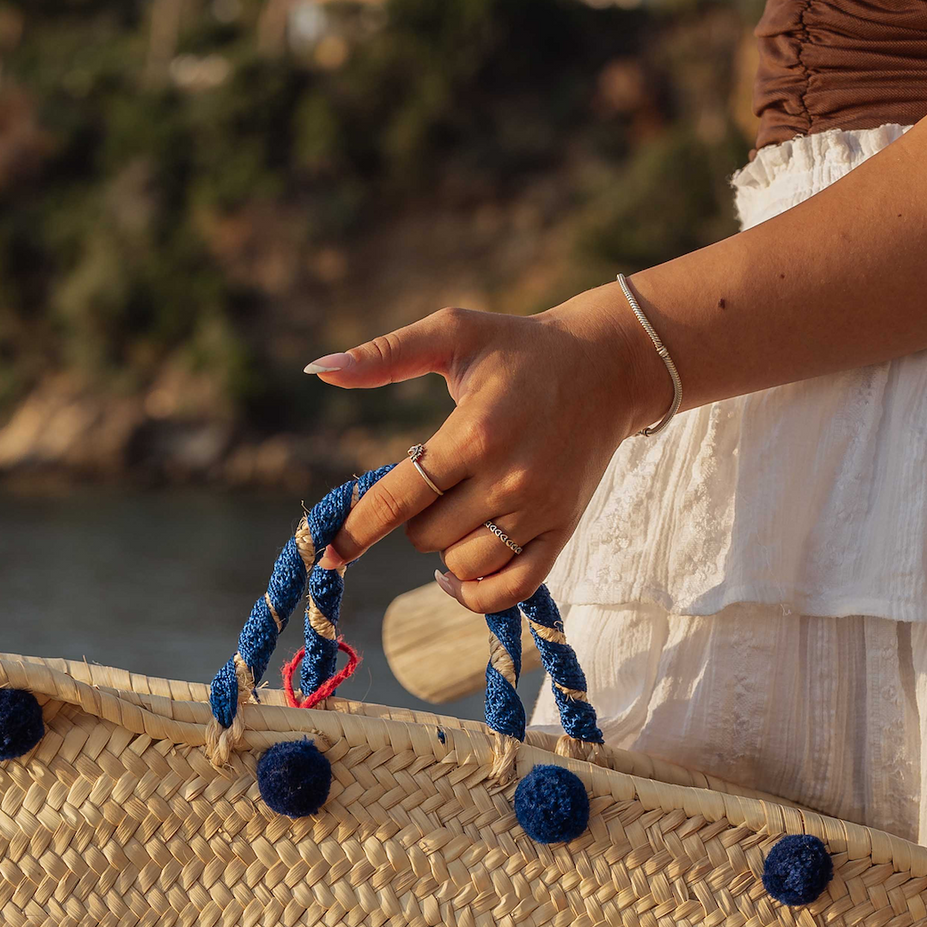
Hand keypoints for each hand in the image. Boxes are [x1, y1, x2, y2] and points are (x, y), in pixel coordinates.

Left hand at [303, 282, 671, 608]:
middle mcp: (508, 478)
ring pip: (463, 566)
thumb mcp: (454, 332)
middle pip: (427, 537)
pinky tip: (457, 577)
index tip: (329, 553)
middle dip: (414, 519)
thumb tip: (317, 368)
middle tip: (434, 484)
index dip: (358, 530)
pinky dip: (478, 594)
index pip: (401, 498)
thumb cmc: (520, 347)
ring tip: (457, 512)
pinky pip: (512, 589)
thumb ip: (386, 353)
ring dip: (445, 550)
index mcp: (474, 432)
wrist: (608, 366)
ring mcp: (538, 510)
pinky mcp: (562, 529)